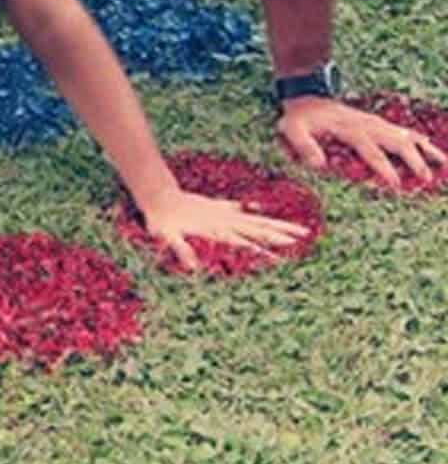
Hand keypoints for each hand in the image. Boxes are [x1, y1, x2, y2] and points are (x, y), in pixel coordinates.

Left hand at [138, 188, 308, 272]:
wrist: (157, 196)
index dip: (266, 247)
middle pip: (258, 227)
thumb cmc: (162, 221)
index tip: (286, 251)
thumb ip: (180, 250)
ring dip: (272, 223)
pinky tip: (256, 208)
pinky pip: (237, 211)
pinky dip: (248, 210)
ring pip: (253, 219)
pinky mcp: (215, 208)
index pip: (247, 240)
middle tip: (305, 235)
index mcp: (217, 229)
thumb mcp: (168, 237)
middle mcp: (224, 220)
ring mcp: (221, 213)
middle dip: (281, 232)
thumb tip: (191, 267)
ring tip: (291, 226)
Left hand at [276, 96, 445, 188]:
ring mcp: (376, 124)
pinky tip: (435, 151)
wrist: (307, 97)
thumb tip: (318, 165)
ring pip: (408, 137)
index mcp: (350, 130)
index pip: (371, 151)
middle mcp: (369, 126)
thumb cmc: (299, 118)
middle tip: (427, 181)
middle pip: (398, 143)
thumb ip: (303, 146)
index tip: (395, 185)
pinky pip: (405, 133)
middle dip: (414, 162)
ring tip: (444, 167)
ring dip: (426, 151)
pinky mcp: (379, 124)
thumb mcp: (292, 130)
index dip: (383, 168)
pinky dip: (422, 142)